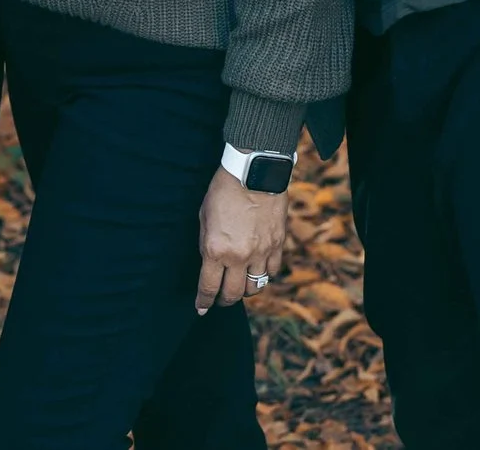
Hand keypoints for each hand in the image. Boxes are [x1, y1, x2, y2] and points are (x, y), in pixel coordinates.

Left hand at [195, 168, 287, 311]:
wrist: (254, 171)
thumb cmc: (224, 190)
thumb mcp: (204, 216)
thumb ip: (207, 243)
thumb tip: (210, 262)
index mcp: (215, 249)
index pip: (208, 287)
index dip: (203, 301)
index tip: (201, 308)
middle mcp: (238, 256)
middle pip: (232, 294)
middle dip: (223, 301)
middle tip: (219, 300)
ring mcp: (260, 252)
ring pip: (254, 287)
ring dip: (244, 291)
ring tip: (239, 287)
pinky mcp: (277, 245)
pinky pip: (271, 271)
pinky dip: (263, 275)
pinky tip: (257, 271)